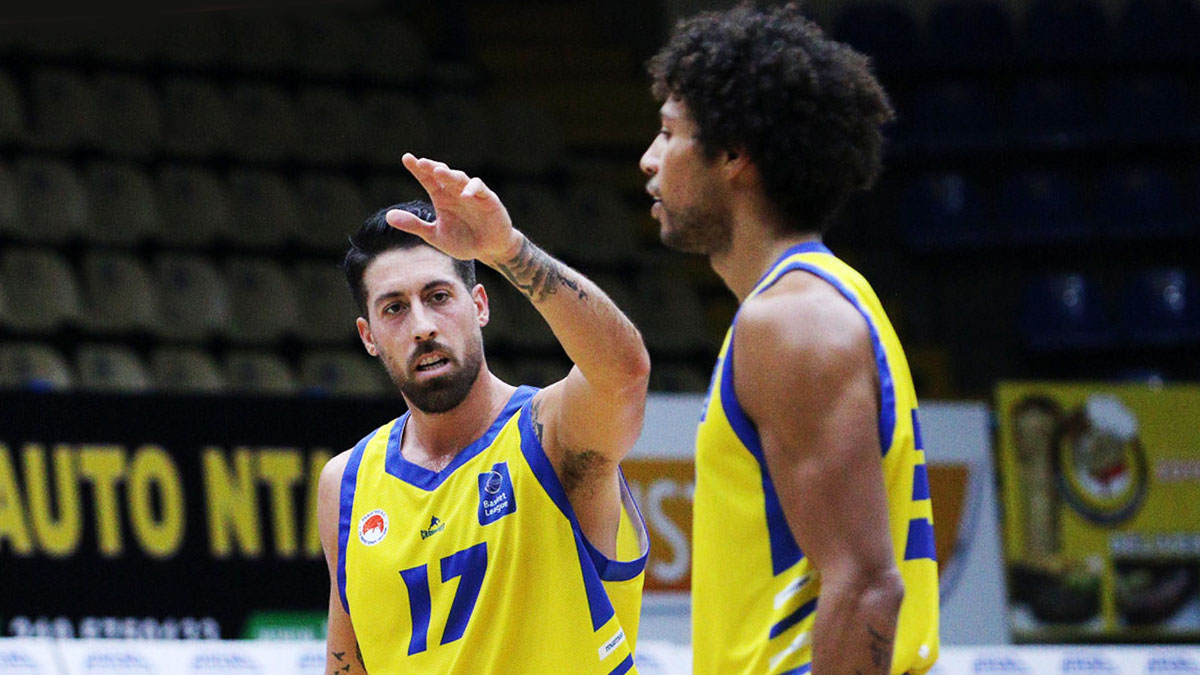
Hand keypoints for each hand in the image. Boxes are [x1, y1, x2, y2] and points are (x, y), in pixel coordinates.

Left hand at [387, 154, 523, 263]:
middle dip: (432, 168)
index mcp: (442, 198)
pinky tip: (464, 195)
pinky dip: (472, 189)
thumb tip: (388, 216)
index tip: (406, 158)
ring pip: (460, 178)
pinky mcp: (489, 200)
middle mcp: (455, 193)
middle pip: (442, 175)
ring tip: (438, 172)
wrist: (490, 250)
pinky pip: (480, 189)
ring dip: (450, 175)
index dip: (418, 169)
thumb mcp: (435, 235)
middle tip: (420, 162)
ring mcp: (472, 195)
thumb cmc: (464, 241)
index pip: (427, 180)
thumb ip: (414, 225)